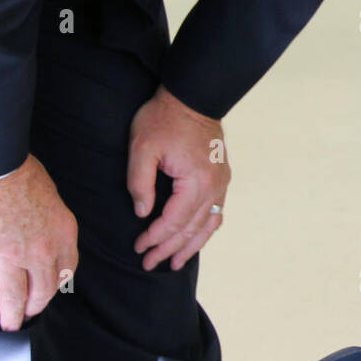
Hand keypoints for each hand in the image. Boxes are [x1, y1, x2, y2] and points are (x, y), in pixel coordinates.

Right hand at [0, 154, 78, 330]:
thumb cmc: (21, 172)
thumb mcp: (51, 198)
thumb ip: (50, 222)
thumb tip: (41, 233)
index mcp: (62, 233)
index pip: (66, 269)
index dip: (57, 283)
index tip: (50, 290)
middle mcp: (39, 251)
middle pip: (42, 290)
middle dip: (35, 306)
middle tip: (28, 313)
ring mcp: (8, 258)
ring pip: (12, 297)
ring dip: (10, 315)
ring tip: (9, 325)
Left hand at [128, 85, 230, 271]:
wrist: (193, 96)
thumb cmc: (165, 119)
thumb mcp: (142, 148)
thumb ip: (140, 183)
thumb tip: (143, 213)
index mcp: (196, 180)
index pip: (173, 221)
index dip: (155, 238)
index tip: (138, 248)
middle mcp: (214, 185)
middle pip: (191, 228)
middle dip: (169, 249)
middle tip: (149, 264)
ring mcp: (222, 181)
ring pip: (209, 224)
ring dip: (192, 246)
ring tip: (175, 263)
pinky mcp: (222, 176)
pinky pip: (217, 211)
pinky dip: (206, 229)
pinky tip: (196, 238)